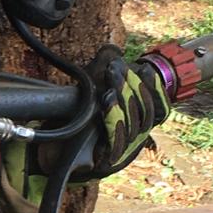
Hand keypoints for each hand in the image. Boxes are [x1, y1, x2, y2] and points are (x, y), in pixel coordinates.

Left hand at [83, 45, 170, 180]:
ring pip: (133, 125)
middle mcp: (135, 141)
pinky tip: (106, 99)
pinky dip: (113, 116)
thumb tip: (112, 50)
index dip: (155, 90)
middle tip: (116, 68)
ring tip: (111, 81)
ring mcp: (123, 153)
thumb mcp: (91, 89)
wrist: (53, 147)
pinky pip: (117, 140)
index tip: (145, 69)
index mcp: (137, 125)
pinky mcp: (107, 162)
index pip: (159, 110)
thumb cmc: (76, 118)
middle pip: (145, 114)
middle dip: (131, 87)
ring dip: (122, 99)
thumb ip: (103, 69)